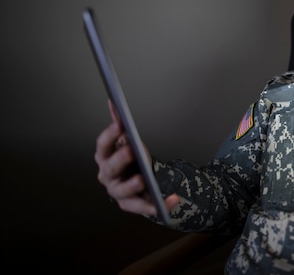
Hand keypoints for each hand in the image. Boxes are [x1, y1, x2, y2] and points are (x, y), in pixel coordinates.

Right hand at [94, 100, 178, 215]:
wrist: (135, 180)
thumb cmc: (129, 159)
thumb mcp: (125, 141)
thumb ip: (120, 125)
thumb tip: (114, 103)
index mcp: (104, 157)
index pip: (102, 145)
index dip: (110, 135)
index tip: (120, 125)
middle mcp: (107, 176)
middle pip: (111, 168)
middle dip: (120, 159)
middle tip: (132, 151)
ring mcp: (117, 192)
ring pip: (122, 191)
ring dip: (131, 185)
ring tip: (142, 179)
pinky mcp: (131, 205)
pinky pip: (145, 207)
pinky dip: (160, 204)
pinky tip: (174, 199)